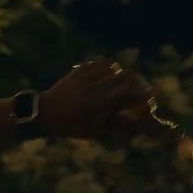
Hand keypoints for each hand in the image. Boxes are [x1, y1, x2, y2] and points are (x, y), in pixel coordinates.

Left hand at [38, 59, 173, 141]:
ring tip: (122, 82)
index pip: (132, 92)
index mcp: (102, 101)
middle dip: (137, 83)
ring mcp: (88, 75)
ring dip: (122, 74)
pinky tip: (108, 72)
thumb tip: (137, 124)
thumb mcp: (96, 130)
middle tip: (138, 90)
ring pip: (115, 67)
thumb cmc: (71, 126)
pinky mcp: (79, 70)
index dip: (144, 96)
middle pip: (127, 75)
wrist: (44, 113)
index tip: (148, 100)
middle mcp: (98, 85)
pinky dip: (107, 66)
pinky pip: (99, 62)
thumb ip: (118, 125)